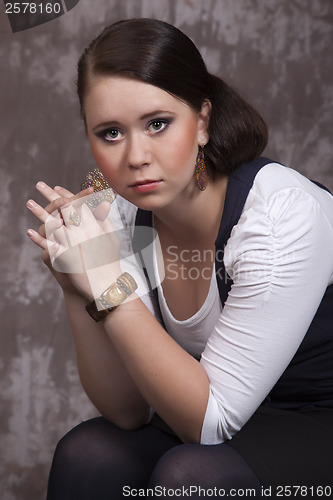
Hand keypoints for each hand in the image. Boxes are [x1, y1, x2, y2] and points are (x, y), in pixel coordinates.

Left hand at [26, 182, 121, 299]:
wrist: (105, 284)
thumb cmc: (110, 261)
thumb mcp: (111, 238)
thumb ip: (105, 220)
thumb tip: (104, 203)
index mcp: (94, 225)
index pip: (78, 203)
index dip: (66, 194)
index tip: (57, 187)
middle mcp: (82, 232)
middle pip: (63, 208)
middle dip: (50, 195)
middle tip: (40, 185)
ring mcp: (72, 244)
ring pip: (52, 224)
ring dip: (39, 212)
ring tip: (29, 203)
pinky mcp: (64, 257)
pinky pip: (48, 245)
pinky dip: (38, 238)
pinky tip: (29, 231)